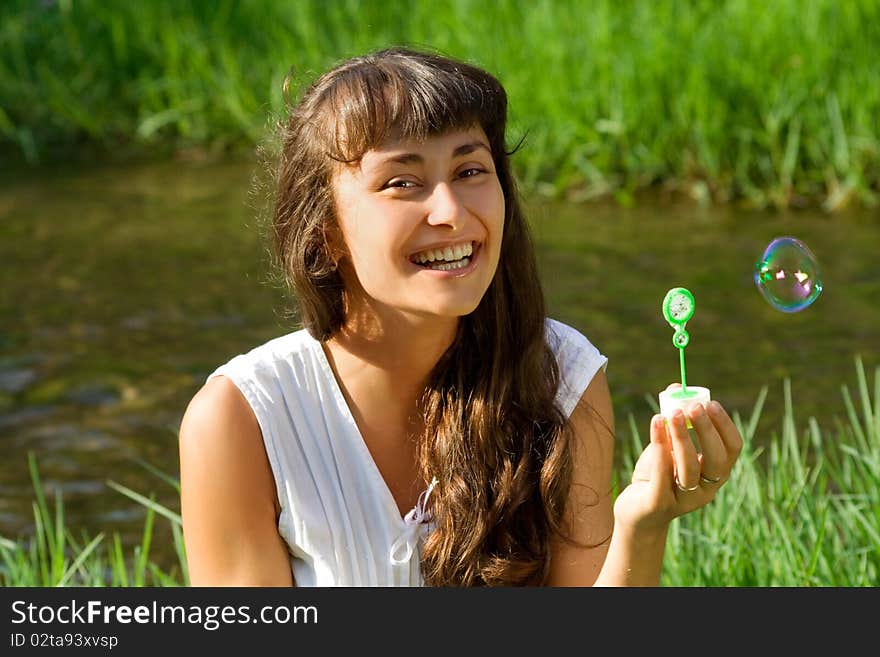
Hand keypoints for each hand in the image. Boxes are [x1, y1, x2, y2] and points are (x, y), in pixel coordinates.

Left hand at [612, 383, 743, 533]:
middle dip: (707, 431)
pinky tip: (655, 425)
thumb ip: (674, 419)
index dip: (724, 425)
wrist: (636, 511)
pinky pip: (662, 476)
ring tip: (671, 414)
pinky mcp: (659, 504)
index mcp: (714, 473)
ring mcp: (684, 499)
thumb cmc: (656, 474)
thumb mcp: (667, 445)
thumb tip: (676, 387)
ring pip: (690, 469)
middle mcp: (705, 489)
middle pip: (716, 460)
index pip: (732, 449)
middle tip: (693, 407)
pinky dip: (659, 449)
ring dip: (682, 438)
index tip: (710, 403)